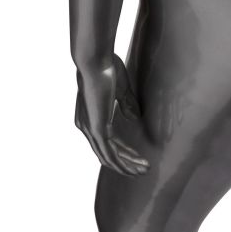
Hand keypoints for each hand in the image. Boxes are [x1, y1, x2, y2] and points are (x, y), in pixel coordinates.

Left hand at [74, 54, 149, 175]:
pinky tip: (134, 167)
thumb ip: (127, 104)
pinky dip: (122, 162)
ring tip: (144, 170)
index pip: (107, 141)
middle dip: (127, 162)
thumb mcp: (120, 90)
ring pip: (109, 156)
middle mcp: (86, 127)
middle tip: (144, 168)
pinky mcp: (97, 129)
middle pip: (107, 153)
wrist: (95, 62)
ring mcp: (90, 129)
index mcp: (89, 117)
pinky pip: (109, 153)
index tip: (139, 156)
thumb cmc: (106, 69)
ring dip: (127, 165)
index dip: (124, 151)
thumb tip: (134, 117)